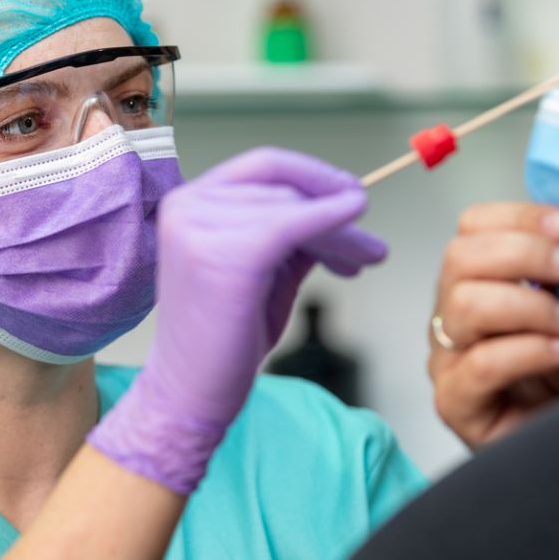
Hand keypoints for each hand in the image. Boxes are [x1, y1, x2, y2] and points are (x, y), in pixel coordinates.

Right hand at [90, 148, 386, 492]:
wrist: (190, 394)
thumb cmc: (226, 338)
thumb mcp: (265, 270)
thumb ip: (294, 234)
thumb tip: (345, 206)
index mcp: (190, 202)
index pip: (263, 165)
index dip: (315, 174)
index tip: (353, 194)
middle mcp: (188, 205)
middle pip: (284, 187)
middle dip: (337, 210)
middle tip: (371, 246)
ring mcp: (201, 227)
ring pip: (294, 207)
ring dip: (342, 232)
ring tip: (369, 258)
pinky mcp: (226, 254)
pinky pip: (293, 226)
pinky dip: (332, 224)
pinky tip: (358, 238)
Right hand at [429, 203, 558, 448]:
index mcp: (480, 278)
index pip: (474, 226)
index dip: (519, 216)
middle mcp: (454, 312)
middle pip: (460, 257)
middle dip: (524, 253)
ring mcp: (448, 357)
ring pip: (463, 305)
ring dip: (529, 305)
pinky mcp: (454, 402)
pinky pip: (480, 365)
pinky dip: (529, 350)